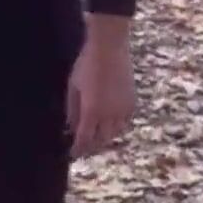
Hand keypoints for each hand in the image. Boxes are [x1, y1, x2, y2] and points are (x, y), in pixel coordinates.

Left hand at [66, 28, 134, 160]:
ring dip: (104, 138)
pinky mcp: (132, 102)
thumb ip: (72, 109)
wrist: (110, 48)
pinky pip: (125, 122)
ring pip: (114, 133)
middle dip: (91, 146)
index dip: (78, 150)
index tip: (73, 154)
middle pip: (101, 140)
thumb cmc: (86, 65)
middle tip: (83, 148)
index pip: (84, 139)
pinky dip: (117, 127)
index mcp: (91, 112)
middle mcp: (109, 115)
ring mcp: (122, 109)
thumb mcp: (73, 87)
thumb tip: (70, 126)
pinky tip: (110, 125)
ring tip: (96, 137)